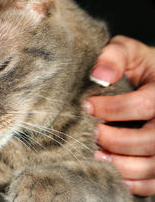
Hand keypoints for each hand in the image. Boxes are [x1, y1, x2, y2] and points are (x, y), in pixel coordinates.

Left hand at [84, 35, 154, 196]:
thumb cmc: (139, 67)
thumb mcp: (128, 52)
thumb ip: (114, 56)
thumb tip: (99, 76)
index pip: (144, 105)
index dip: (112, 109)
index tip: (87, 106)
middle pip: (151, 140)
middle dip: (116, 140)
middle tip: (92, 134)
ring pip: (153, 165)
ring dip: (121, 164)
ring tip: (96, 154)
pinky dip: (134, 183)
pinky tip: (113, 170)